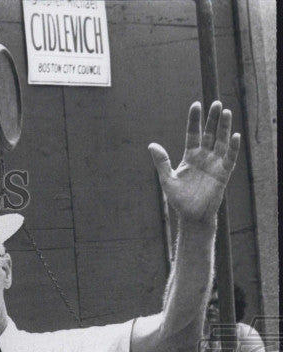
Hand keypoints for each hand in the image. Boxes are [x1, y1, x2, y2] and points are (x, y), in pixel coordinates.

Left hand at [148, 101, 240, 224]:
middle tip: (216, 103)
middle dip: (213, 119)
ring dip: (224, 128)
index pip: (193, 133)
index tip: (196, 104)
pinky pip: (229, 158)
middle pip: (210, 134)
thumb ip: (162, 161)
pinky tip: (234, 135)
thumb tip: (151, 145)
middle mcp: (204, 157)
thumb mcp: (168, 179)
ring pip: (221, 142)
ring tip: (226, 112)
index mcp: (190, 157)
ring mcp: (215, 164)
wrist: (191, 215)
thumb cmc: (179, 198)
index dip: (194, 120)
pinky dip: (232, 147)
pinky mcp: (223, 173)